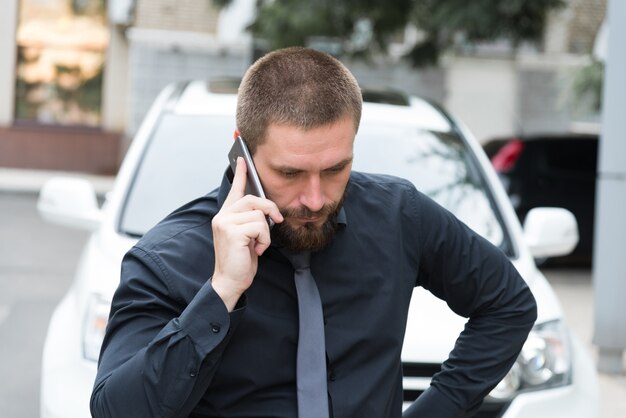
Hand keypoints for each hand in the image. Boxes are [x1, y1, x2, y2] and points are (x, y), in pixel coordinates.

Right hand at [211, 157, 282, 310]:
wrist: (231, 281)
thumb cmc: (241, 260)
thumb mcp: (248, 236)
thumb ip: (252, 220)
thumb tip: (267, 210)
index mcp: (226, 215)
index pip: (235, 189)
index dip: (241, 173)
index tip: (242, 158)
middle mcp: (222, 215)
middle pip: (254, 199)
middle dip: (270, 210)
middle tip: (276, 221)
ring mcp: (225, 222)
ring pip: (259, 215)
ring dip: (265, 232)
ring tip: (257, 245)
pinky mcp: (232, 231)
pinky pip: (260, 226)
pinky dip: (264, 240)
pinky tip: (255, 250)